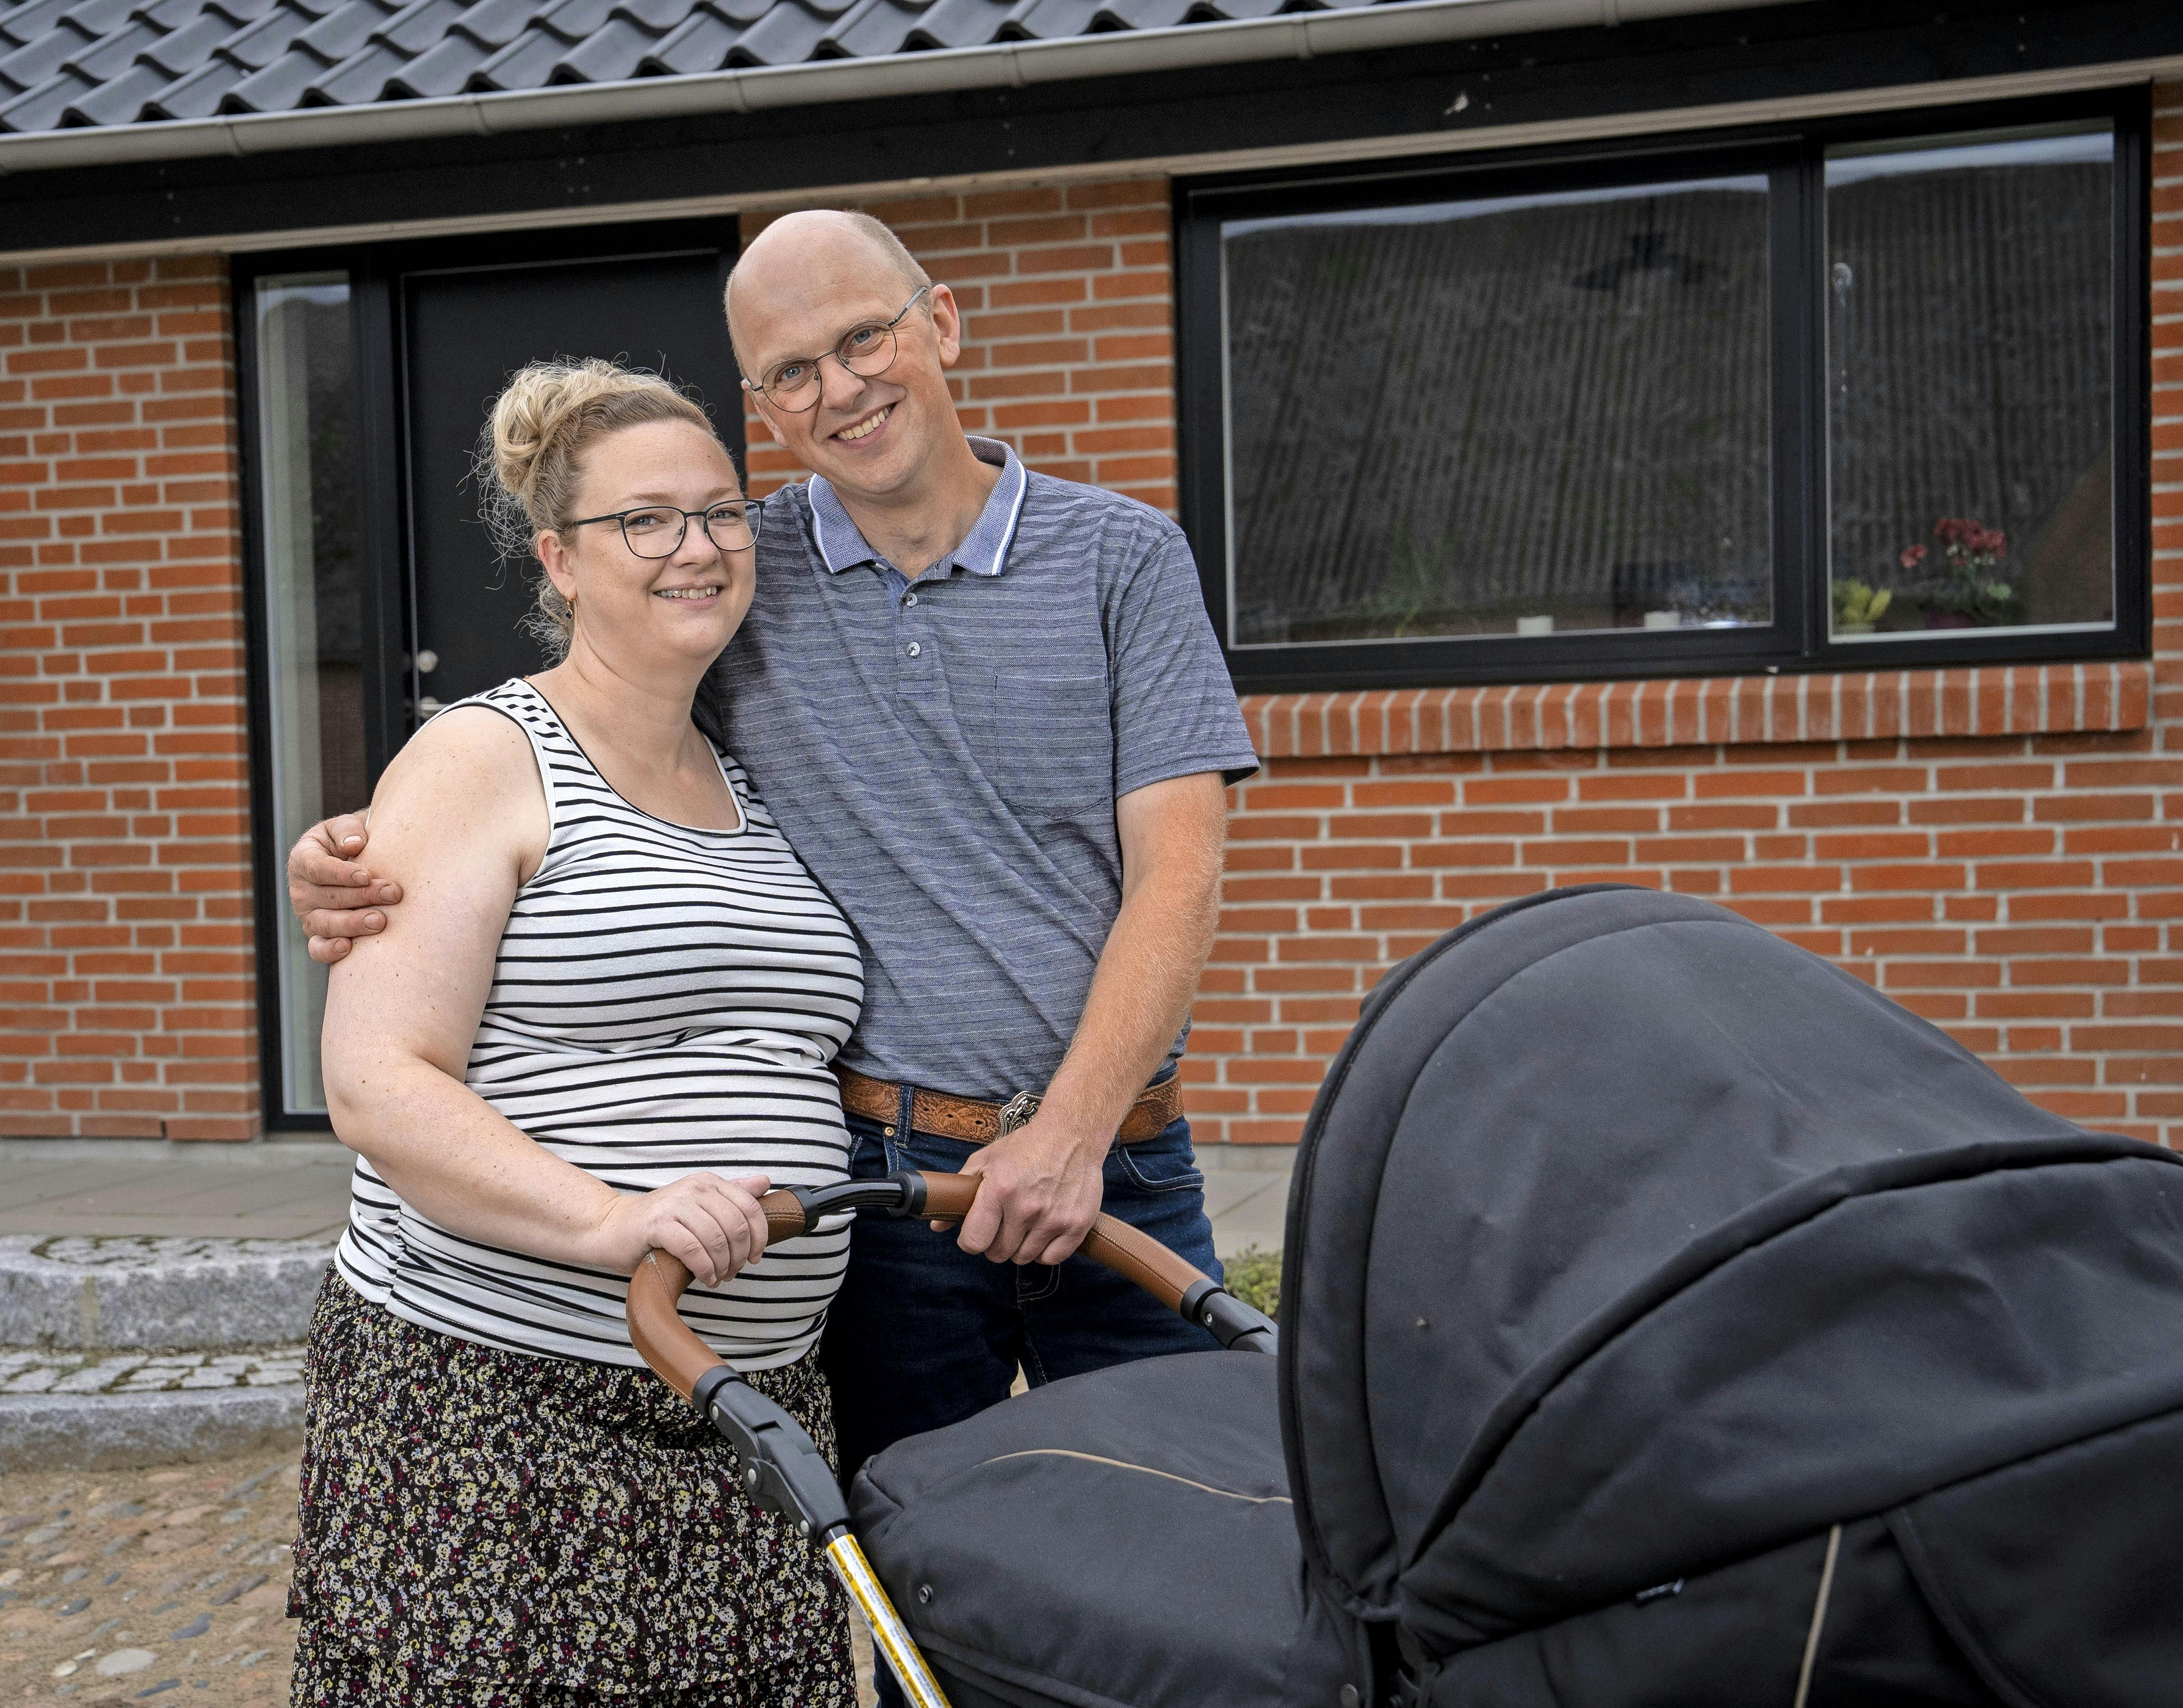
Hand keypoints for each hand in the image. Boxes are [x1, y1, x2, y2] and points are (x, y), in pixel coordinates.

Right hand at [288, 813, 400, 963]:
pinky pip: (318, 948)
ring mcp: (308, 914)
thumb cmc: (352, 841)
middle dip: (363, 897)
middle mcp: (301, 889)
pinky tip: (349, 948)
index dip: (341, 873)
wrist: (358, 860)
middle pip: (329, 898)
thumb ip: (347, 831)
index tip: (366, 875)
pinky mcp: (319, 934)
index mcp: (303, 859)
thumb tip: (354, 846)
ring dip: (353, 924)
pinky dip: (330, 951)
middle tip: (393, 893)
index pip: (317, 868)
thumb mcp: (345, 827)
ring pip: (325, 924)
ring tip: (380, 920)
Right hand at [596, 1173, 771, 1287]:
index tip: (754, 1257)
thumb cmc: (660, 1222)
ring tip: (717, 1278)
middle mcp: (694, 1188)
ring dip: (722, 1266)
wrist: (613, 1227)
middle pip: (736, 1226)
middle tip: (732, 1273)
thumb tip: (765, 1182)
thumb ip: (732, 1194)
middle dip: (739, 1256)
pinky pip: (693, 1250)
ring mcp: (675, 1205)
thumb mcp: (699, 1204)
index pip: (750, 1207)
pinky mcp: (657, 1225)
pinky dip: (705, 1269)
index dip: (759, 1237)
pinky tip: (705, 1277)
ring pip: (717, 1239)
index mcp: (708, 1182)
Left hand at [951, 1116, 1105, 1265]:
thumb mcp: (985, 1160)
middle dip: (995, 1243)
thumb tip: (937, 1225)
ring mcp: (1054, 1218)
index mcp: (1000, 1190)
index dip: (970, 1241)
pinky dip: (1045, 1250)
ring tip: (1024, 1224)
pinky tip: (1042, 1232)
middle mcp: (1027, 1207)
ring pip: (1024, 1258)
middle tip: (1002, 1226)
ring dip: (1020, 1246)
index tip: (976, 1234)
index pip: (974, 1241)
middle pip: (999, 1253)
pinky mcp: (1076, 1225)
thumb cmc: (1026, 1146)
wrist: (1072, 1134)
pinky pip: (1051, 1258)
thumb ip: (960, 1191)